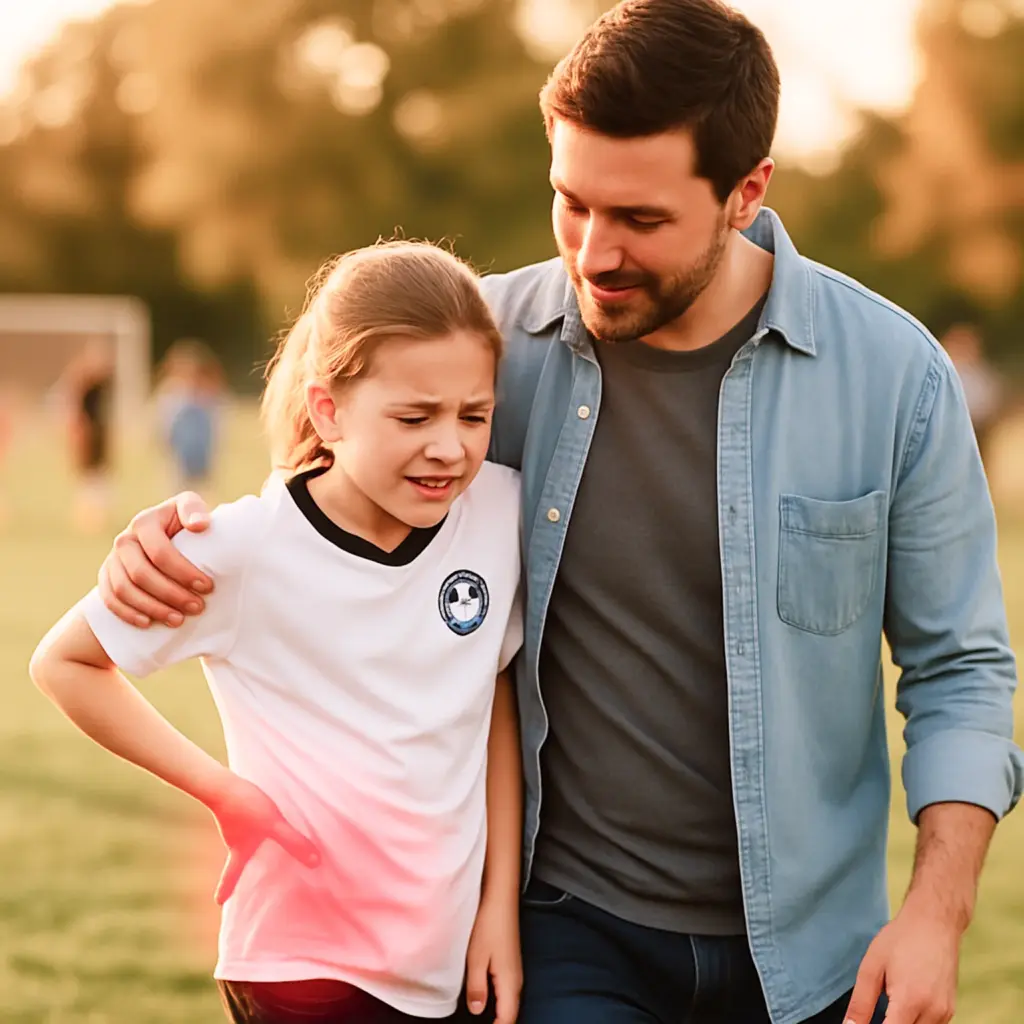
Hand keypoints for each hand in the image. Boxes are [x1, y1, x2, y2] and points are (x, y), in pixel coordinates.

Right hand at [99, 492, 213, 627]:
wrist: (166, 534)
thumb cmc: (185, 524)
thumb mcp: (191, 510)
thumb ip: (194, 510)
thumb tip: (199, 525)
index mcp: (146, 521)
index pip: (160, 551)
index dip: (183, 571)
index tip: (207, 586)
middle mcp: (126, 538)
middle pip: (141, 573)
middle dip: (171, 594)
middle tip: (197, 607)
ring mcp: (113, 558)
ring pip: (124, 589)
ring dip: (152, 608)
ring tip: (178, 620)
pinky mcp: (106, 575)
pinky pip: (109, 598)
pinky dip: (127, 613)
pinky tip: (147, 623)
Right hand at [207, 773, 320, 904]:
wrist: (221, 781)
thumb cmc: (245, 807)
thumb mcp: (272, 826)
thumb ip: (293, 842)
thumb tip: (315, 863)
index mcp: (238, 850)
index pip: (232, 875)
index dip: (226, 888)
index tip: (219, 902)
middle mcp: (234, 838)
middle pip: (238, 857)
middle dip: (243, 867)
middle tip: (247, 876)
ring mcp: (233, 821)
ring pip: (243, 838)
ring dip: (252, 843)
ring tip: (263, 843)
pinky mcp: (237, 805)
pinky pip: (248, 820)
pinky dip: (255, 824)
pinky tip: (265, 815)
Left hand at [465, 895, 521, 1023]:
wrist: (501, 899)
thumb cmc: (488, 925)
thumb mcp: (476, 958)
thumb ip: (477, 988)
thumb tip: (477, 1011)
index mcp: (510, 982)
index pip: (508, 1019)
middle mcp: (516, 980)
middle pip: (510, 1013)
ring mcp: (514, 971)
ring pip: (509, 1003)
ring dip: (499, 1015)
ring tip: (487, 1022)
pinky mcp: (509, 963)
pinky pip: (506, 992)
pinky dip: (499, 1003)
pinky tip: (488, 1003)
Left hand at [844, 894, 960, 1023]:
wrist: (935, 922)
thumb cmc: (900, 939)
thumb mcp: (871, 967)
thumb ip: (861, 1003)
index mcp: (909, 1001)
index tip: (865, 1023)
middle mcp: (932, 1012)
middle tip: (878, 1010)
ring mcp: (945, 1013)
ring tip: (889, 1006)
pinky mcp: (950, 1011)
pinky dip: (915, 1023)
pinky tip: (903, 1007)